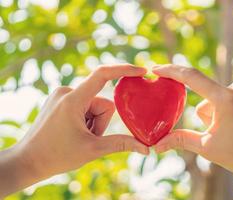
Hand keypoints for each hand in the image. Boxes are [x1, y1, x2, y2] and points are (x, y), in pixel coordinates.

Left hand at [0, 64, 148, 196]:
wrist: (28, 161)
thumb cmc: (56, 156)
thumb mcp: (92, 150)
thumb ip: (120, 144)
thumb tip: (146, 148)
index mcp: (73, 99)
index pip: (102, 75)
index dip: (124, 70)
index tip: (142, 71)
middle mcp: (66, 91)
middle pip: (102, 103)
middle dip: (101, 122)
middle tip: (87, 138)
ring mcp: (62, 95)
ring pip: (94, 106)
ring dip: (93, 123)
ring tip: (79, 136)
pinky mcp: (60, 101)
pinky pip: (84, 106)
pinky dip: (85, 120)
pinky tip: (74, 132)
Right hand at [153, 65, 232, 199]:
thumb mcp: (208, 148)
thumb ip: (180, 140)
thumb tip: (157, 145)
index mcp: (225, 99)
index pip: (191, 77)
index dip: (171, 71)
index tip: (156, 69)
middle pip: (208, 98)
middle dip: (208, 115)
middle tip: (223, 133)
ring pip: (222, 97)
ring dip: (221, 111)